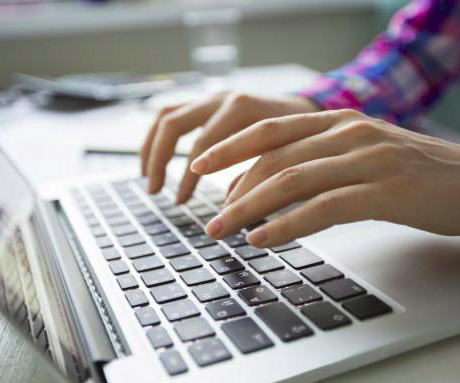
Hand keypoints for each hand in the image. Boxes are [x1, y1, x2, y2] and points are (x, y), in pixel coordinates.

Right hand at [140, 92, 318, 202]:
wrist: (310, 107)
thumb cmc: (303, 137)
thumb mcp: (286, 156)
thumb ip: (258, 176)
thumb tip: (229, 208)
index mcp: (242, 108)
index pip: (202, 144)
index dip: (188, 176)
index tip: (182, 201)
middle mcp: (222, 97)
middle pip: (174, 124)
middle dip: (160, 159)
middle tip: (155, 191)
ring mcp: (212, 97)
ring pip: (167, 116)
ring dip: (152, 147)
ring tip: (148, 178)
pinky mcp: (208, 102)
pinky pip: (172, 114)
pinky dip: (159, 138)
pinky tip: (156, 161)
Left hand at [190, 109, 459, 246]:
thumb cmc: (416, 173)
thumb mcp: (362, 154)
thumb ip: (320, 161)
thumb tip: (271, 188)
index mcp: (339, 120)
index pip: (270, 128)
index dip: (230, 147)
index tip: (200, 166)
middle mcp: (348, 132)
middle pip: (273, 157)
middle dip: (232, 189)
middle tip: (209, 218)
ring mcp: (366, 159)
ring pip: (290, 180)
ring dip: (248, 209)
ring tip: (223, 231)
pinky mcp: (384, 191)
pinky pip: (322, 207)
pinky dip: (286, 224)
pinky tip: (262, 239)